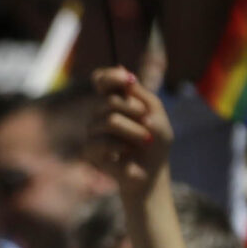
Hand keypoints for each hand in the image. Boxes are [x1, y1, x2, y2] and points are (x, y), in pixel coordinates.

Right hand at [84, 67, 172, 196]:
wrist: (151, 172)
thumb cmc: (155, 143)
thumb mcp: (157, 115)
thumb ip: (143, 96)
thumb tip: (126, 75)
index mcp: (115, 100)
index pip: (101, 80)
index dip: (110, 76)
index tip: (129, 80)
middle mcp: (100, 113)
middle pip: (110, 100)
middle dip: (135, 111)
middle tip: (149, 123)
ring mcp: (92, 130)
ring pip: (110, 120)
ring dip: (135, 131)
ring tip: (145, 141)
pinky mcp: (89, 150)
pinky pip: (103, 141)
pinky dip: (122, 146)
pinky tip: (127, 152)